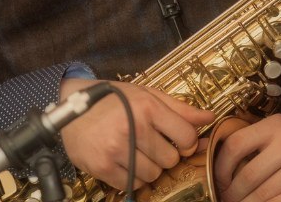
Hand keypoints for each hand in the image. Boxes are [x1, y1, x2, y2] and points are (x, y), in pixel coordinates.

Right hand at [59, 77, 211, 191]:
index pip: (186, 137)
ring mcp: (117, 149)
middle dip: (165, 154)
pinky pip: (132, 184)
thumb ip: (179, 108)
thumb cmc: (113, 99)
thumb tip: (210, 117)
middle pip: (171, 160)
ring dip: (149, 167)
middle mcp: (133, 128)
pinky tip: (123, 160)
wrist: (71, 108)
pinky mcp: (103, 167)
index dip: (185, 142)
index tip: (176, 140)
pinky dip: (132, 176)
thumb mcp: (145, 95)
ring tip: (135, 151)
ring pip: (153, 175)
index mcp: (147, 107)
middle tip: (150, 143)